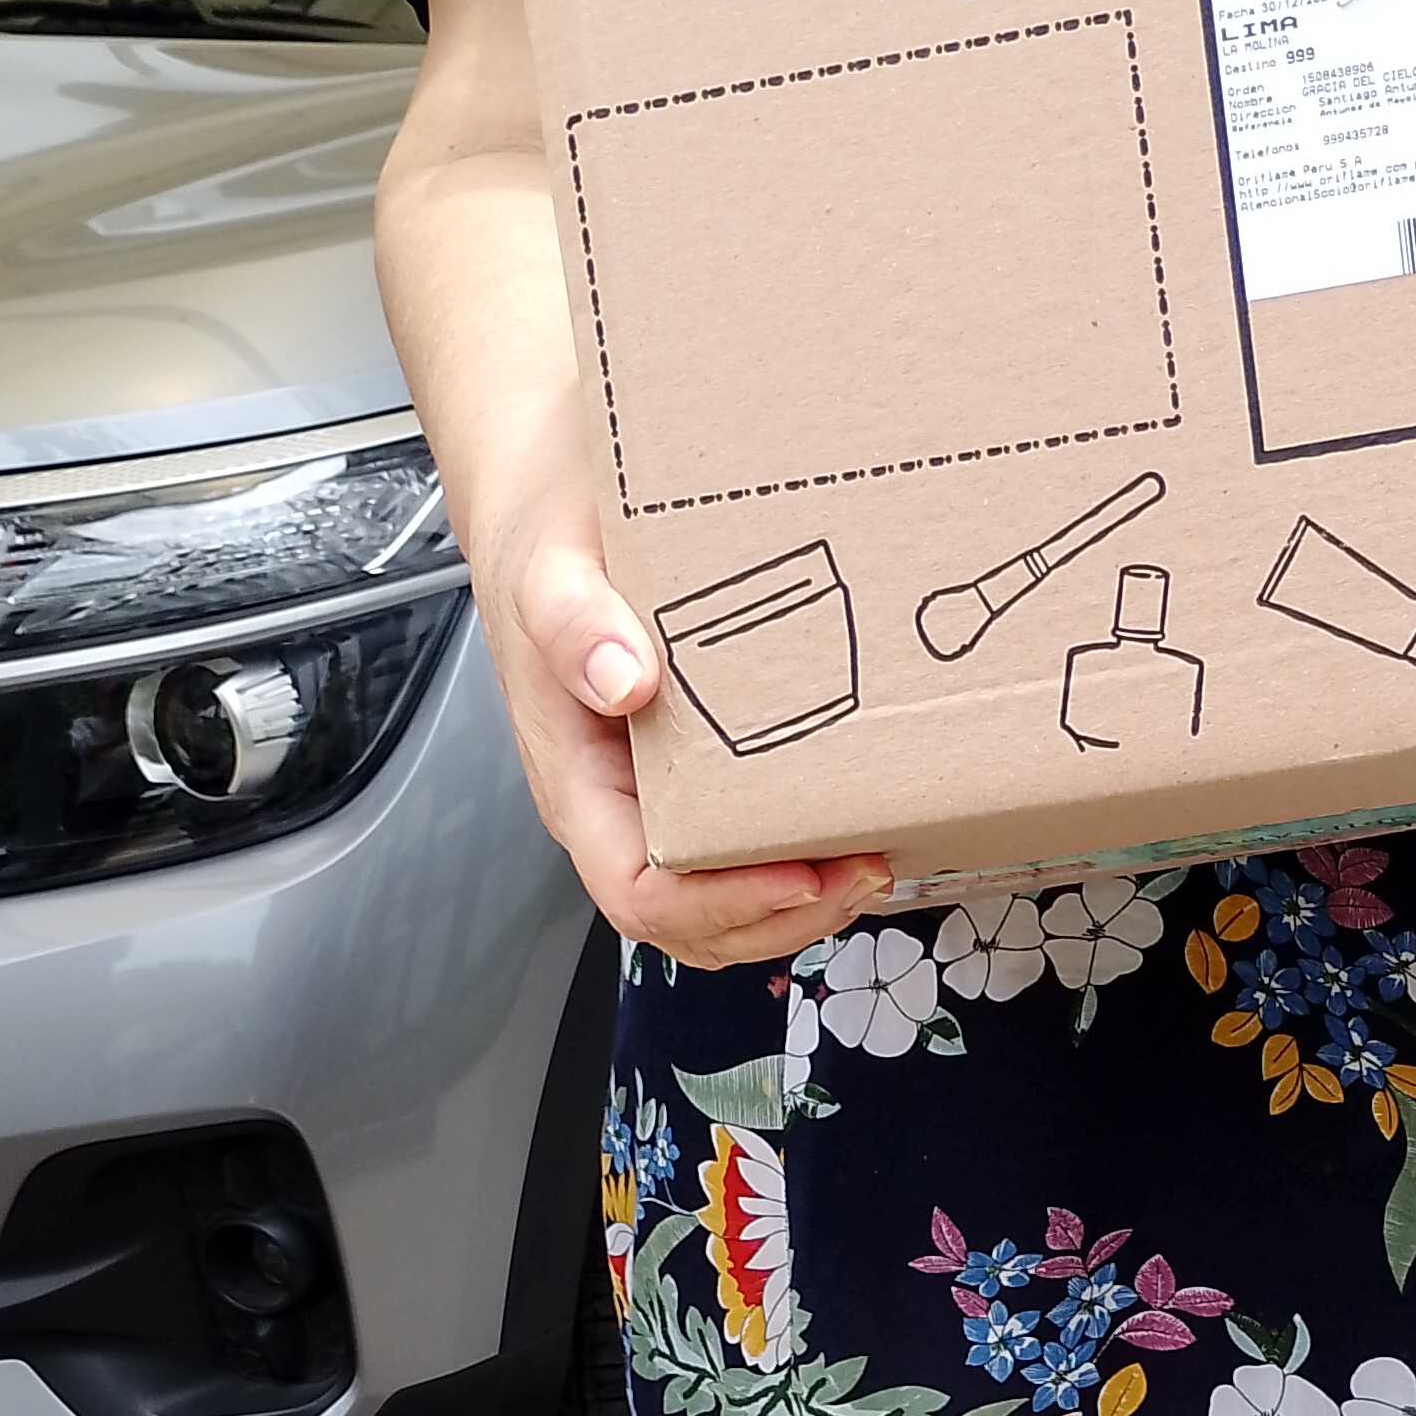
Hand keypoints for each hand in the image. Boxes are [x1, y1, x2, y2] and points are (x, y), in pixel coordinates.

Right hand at [484, 463, 890, 964]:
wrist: (547, 493)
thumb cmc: (546, 534)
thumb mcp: (549, 564)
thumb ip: (574, 622)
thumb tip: (623, 681)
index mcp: (577, 781)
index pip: (639, 893)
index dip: (721, 902)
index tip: (797, 872)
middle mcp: (615, 805)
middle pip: (691, 921)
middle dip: (780, 916)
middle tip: (864, 870)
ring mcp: (653, 795)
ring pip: (719, 903)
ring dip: (798, 904)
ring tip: (869, 864)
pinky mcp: (692, 773)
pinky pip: (738, 848)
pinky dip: (798, 860)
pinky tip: (850, 825)